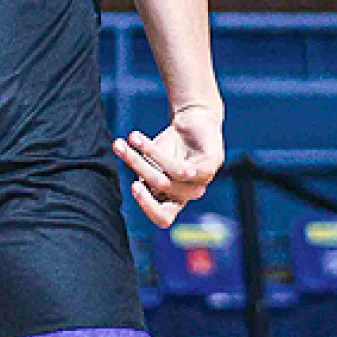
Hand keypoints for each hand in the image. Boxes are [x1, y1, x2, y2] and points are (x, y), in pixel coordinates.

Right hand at [114, 104, 224, 228]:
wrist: (194, 120)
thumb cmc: (171, 145)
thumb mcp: (152, 163)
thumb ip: (145, 174)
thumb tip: (137, 185)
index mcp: (174, 198)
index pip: (163, 217)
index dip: (147, 206)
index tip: (132, 184)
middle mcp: (189, 193)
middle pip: (161, 191)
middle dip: (140, 175)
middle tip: (123, 158)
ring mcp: (202, 181)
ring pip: (169, 177)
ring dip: (146, 155)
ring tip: (132, 136)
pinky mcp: (212, 164)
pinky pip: (182, 168)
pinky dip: (162, 156)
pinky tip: (153, 144)